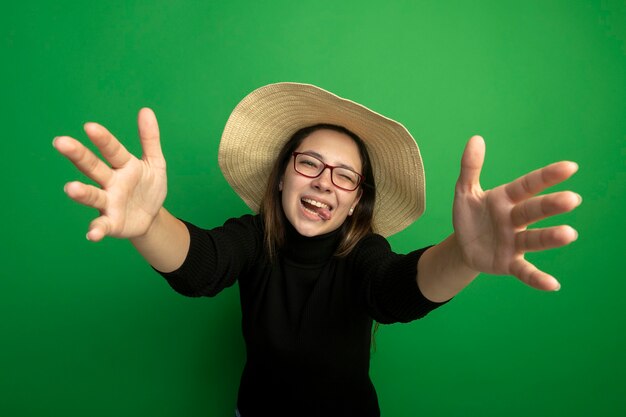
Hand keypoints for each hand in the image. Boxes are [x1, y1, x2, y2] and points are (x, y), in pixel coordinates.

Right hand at [53, 108, 166, 240]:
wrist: (152, 216)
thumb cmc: (148, 186)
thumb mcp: (155, 162)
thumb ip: (150, 138)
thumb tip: (146, 110)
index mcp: (123, 165)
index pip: (111, 149)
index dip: (102, 139)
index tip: (90, 127)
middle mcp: (110, 182)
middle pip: (93, 167)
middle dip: (78, 155)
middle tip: (61, 142)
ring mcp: (109, 202)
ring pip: (93, 195)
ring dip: (82, 192)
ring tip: (71, 188)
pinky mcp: (112, 223)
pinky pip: (102, 225)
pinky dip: (96, 229)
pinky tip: (92, 233)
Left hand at [453, 136, 580, 290]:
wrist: (463, 246)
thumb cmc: (470, 215)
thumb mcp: (465, 191)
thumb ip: (470, 167)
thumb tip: (475, 139)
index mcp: (506, 199)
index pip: (528, 185)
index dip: (546, 176)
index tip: (570, 166)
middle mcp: (515, 220)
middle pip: (534, 211)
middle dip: (551, 205)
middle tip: (573, 199)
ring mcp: (514, 242)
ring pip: (534, 239)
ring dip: (551, 238)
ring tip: (570, 234)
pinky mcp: (509, 264)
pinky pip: (524, 272)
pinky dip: (537, 279)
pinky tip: (553, 284)